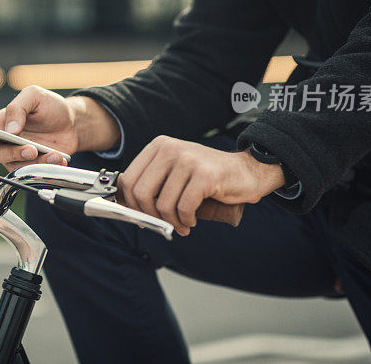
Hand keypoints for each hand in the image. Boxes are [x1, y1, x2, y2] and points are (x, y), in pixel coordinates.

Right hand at [0, 86, 120, 170]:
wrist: (73, 123)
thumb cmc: (48, 107)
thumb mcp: (34, 96)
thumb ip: (18, 107)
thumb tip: (9, 129)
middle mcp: (3, 140)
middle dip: (11, 153)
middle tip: (30, 148)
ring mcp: (16, 155)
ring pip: (13, 165)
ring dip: (32, 161)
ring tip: (52, 154)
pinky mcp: (31, 165)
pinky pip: (31, 171)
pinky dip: (46, 166)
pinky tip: (58, 158)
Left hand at [117, 136, 284, 235]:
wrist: (246, 171)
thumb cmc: (207, 177)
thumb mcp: (174, 173)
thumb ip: (152, 184)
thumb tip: (125, 205)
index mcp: (159, 146)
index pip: (128, 179)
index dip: (130, 203)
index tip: (140, 217)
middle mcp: (170, 149)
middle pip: (140, 192)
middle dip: (149, 215)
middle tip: (162, 225)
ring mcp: (187, 160)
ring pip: (162, 204)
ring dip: (171, 222)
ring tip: (182, 224)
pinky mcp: (204, 175)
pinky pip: (183, 208)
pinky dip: (185, 220)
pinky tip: (191, 220)